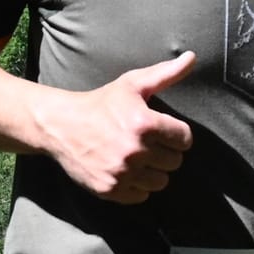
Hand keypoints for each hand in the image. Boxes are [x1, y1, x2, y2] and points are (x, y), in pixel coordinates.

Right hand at [36, 51, 195, 203]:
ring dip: (153, 171)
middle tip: (148, 144)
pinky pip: (141, 196)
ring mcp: (122, 172)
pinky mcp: (111, 189)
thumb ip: (166, 73)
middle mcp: (135, 150)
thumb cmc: (101, 103)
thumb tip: (192, 57)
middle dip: (165, 153)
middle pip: (175, 162)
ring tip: (138, 159)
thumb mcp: (132, 84)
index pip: (184, 139)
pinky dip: (137, 186)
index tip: (162, 132)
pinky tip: (125, 171)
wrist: (61, 126)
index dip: (176, 135)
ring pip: (161, 182)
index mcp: (145, 123)